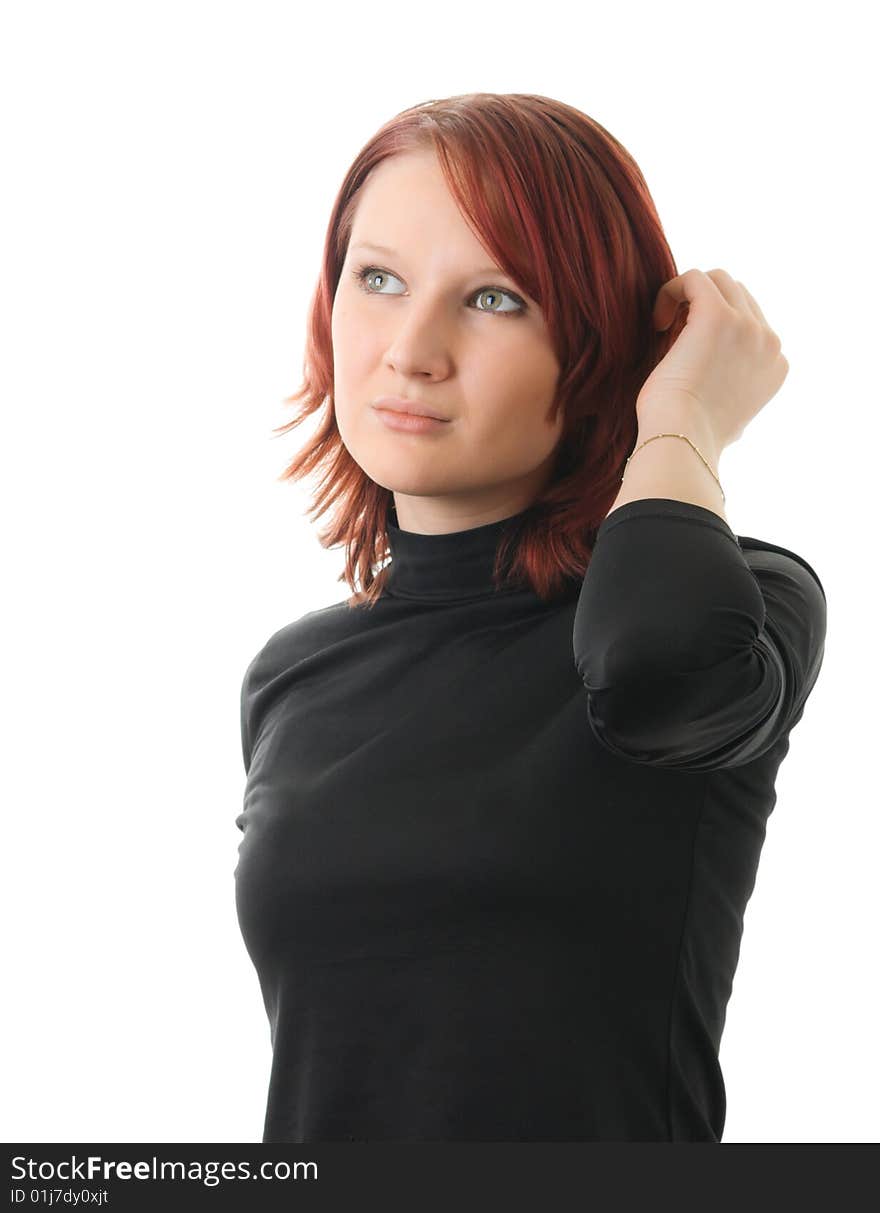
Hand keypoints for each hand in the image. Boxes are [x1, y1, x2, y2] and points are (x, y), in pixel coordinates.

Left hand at [636, 268, 788, 451]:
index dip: (715, 329)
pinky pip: (694, 278)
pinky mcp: (717, 314)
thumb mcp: (729, 420)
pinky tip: (657, 322)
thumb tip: (727, 398)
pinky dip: (672, 291)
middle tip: (672, 339)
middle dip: (702, 308)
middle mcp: (769, 342)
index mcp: (776, 365)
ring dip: (688, 297)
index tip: (688, 353)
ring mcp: (747, 326)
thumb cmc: (691, 436)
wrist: (682, 438)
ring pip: (717, 280)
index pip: (750, 322)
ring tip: (663, 328)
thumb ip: (736, 397)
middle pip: (736, 296)